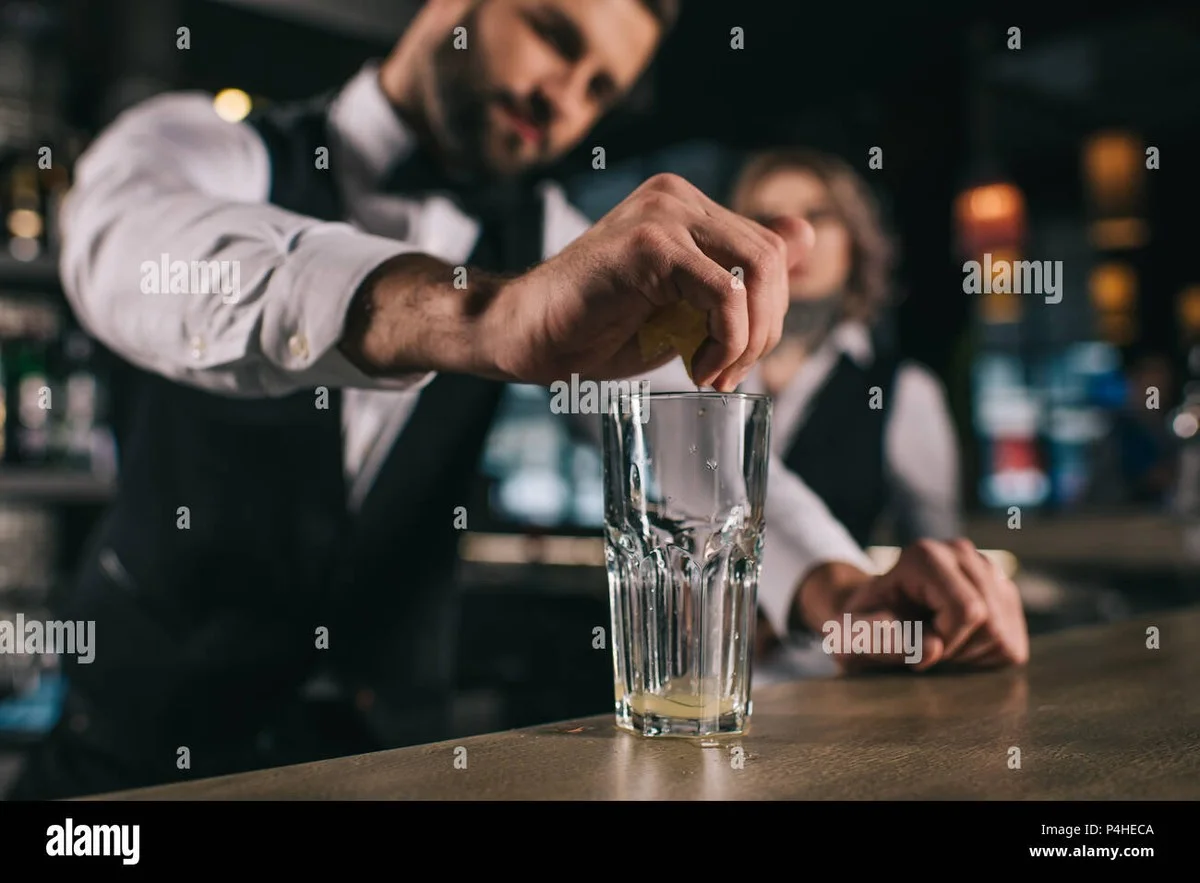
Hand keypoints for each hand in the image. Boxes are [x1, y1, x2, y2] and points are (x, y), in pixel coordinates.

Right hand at [485, 173, 812, 391]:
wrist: (524, 338)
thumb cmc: (595, 328)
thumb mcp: (684, 305)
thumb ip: (740, 272)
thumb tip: (810, 234)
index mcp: (686, 207)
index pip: (769, 252)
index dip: (768, 316)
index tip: (734, 365)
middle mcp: (677, 197)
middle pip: (772, 259)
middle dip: (766, 330)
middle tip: (728, 375)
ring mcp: (662, 215)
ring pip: (759, 271)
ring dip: (749, 339)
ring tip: (713, 373)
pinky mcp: (648, 246)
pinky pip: (724, 294)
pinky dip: (726, 342)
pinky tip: (696, 369)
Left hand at [796, 540, 1029, 672]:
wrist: (875, 617)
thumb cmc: (862, 627)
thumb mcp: (855, 636)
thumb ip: (881, 640)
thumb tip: (934, 648)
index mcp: (924, 555)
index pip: (968, 611)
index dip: (945, 643)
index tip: (913, 650)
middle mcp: (961, 552)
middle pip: (990, 623)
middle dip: (958, 651)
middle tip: (926, 650)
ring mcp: (988, 569)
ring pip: (1004, 635)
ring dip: (971, 656)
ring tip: (940, 644)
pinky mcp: (1004, 591)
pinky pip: (1012, 644)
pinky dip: (985, 657)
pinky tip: (958, 644)